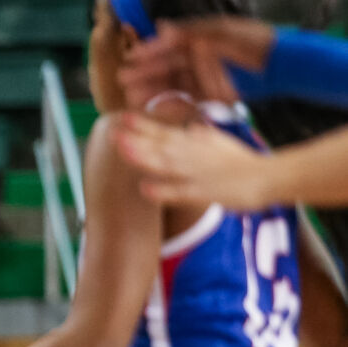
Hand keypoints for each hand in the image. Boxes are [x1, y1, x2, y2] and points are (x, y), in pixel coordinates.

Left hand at [113, 112, 270, 208]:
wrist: (271, 176)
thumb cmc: (244, 162)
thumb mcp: (221, 143)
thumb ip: (204, 136)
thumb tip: (193, 128)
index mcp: (196, 143)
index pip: (165, 131)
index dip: (142, 125)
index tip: (121, 118)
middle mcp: (193, 154)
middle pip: (160, 144)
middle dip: (135, 138)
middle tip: (112, 131)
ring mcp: (198, 172)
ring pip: (167, 163)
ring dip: (144, 156)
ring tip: (122, 149)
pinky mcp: (205, 192)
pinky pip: (181, 191)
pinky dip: (163, 190)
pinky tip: (145, 189)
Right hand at [122, 17, 274, 105]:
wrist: (280, 65)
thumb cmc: (253, 42)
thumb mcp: (220, 31)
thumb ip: (190, 31)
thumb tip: (162, 27)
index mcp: (200, 39)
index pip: (169, 45)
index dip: (150, 51)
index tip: (131, 58)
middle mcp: (199, 58)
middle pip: (167, 66)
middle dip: (145, 73)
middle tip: (124, 80)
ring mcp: (205, 77)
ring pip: (173, 84)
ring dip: (152, 90)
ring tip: (132, 96)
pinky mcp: (211, 96)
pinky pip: (186, 100)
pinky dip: (170, 103)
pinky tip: (155, 106)